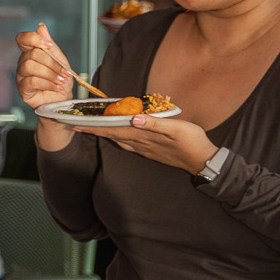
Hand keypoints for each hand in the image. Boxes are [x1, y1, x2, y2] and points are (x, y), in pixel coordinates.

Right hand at [13, 23, 77, 110]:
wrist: (62, 100)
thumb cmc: (60, 79)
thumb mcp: (60, 59)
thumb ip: (50, 44)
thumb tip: (41, 26)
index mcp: (30, 52)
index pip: (22, 38)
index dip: (34, 38)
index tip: (49, 45)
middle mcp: (23, 62)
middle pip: (32, 53)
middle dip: (52, 63)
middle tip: (64, 72)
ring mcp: (21, 76)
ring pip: (30, 66)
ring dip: (50, 73)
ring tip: (61, 80)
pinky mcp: (22, 89)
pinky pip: (31, 81)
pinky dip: (48, 84)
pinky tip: (56, 87)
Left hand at [70, 112, 215, 174]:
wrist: (204, 161)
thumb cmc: (192, 142)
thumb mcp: (176, 129)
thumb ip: (155, 124)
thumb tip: (133, 119)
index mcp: (143, 137)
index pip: (113, 130)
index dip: (95, 127)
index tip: (77, 124)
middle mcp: (140, 144)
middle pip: (111, 135)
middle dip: (93, 130)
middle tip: (75, 125)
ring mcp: (144, 148)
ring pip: (118, 139)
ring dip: (103, 133)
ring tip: (91, 128)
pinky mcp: (150, 150)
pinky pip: (127, 143)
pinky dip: (117, 137)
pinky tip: (116, 135)